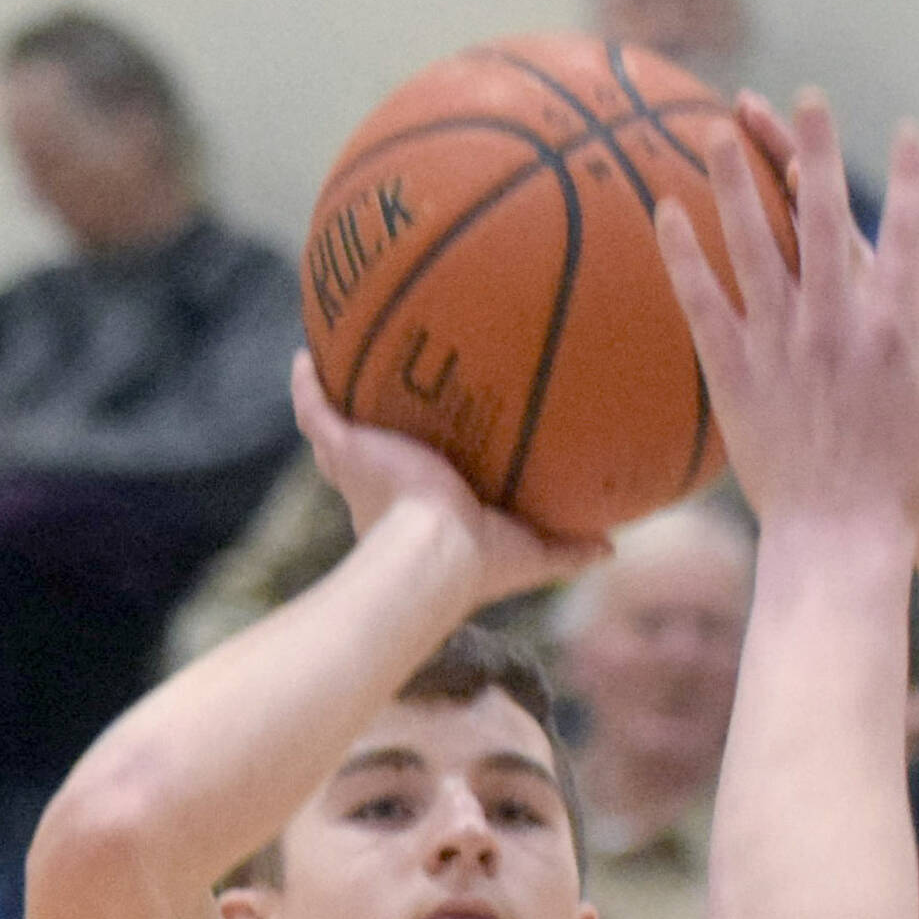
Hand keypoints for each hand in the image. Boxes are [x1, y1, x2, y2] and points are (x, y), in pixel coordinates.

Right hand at [289, 351, 607, 605]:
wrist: (435, 555)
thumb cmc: (480, 563)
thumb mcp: (534, 555)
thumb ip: (569, 550)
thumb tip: (612, 547)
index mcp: (425, 512)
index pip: (421, 485)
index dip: (424, 469)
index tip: (435, 454)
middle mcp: (385, 490)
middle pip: (374, 456)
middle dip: (377, 434)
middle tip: (384, 400)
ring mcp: (359, 467)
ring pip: (338, 432)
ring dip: (337, 400)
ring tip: (335, 363)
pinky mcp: (343, 449)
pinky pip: (314, 409)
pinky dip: (306, 383)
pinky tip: (307, 354)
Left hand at [657, 92, 918, 530]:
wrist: (839, 537)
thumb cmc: (908, 484)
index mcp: (893, 328)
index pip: (906, 233)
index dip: (909, 179)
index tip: (907, 132)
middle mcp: (834, 324)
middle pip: (822, 216)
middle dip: (815, 150)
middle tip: (808, 99)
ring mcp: (780, 345)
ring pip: (753, 243)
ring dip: (734, 181)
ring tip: (718, 129)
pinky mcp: (735, 372)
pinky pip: (702, 300)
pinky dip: (683, 254)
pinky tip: (666, 210)